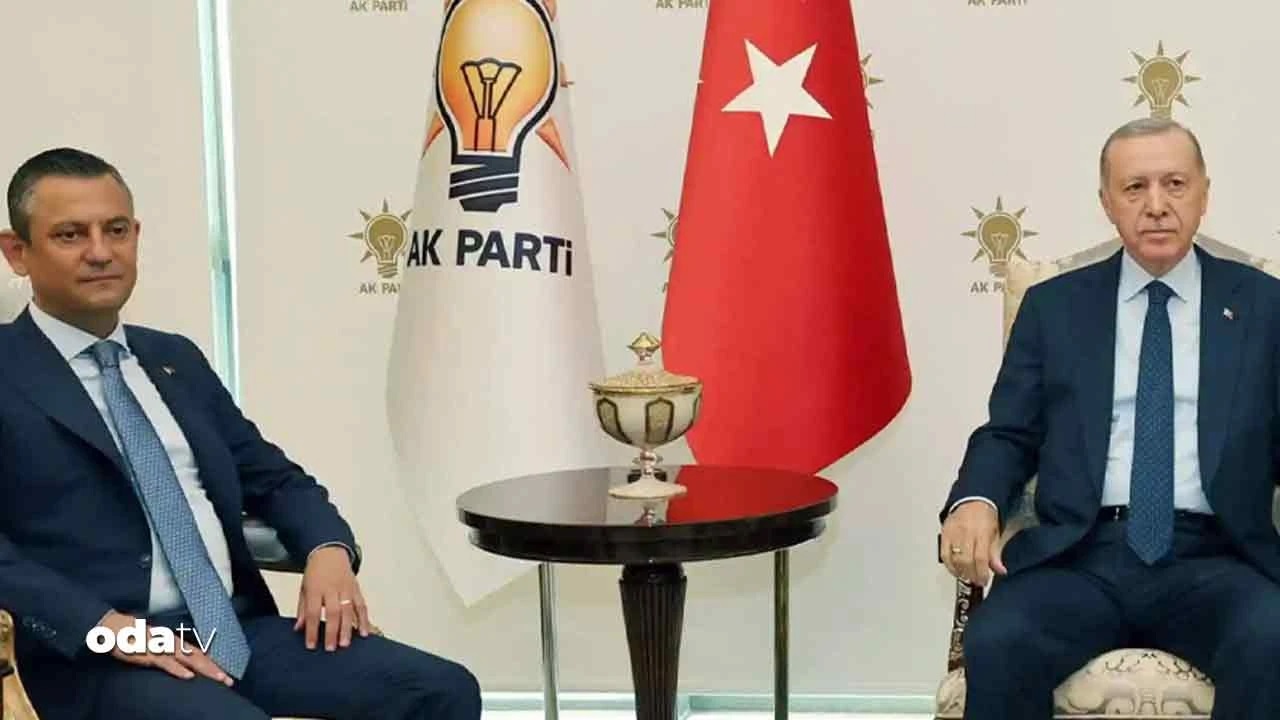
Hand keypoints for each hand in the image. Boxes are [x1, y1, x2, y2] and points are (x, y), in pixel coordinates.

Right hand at [97, 610, 232, 685]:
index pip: (198, 653)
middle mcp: (172, 643)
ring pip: (188, 660)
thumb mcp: (155, 644)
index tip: (226, 673)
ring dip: (205, 669)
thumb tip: (182, 662)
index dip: (213, 663)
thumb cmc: (133, 637)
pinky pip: (166, 663)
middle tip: (229, 680)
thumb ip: (168, 652)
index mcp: (174, 641)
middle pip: (199, 657)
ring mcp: (162, 648)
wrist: (113, 627)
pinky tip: (189, 676)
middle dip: (215, 669)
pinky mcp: (149, 654)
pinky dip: (178, 670)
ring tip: (219, 678)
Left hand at [293, 546, 370, 650]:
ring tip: (345, 644)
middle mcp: (332, 588)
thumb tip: (298, 628)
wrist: (329, 552)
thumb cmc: (315, 572)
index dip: (311, 630)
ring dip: (348, 628)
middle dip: (332, 631)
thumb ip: (302, 609)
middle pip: (333, 612)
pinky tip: (364, 632)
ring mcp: (346, 588)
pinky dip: (364, 619)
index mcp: (315, 588)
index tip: (311, 645)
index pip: (313, 612)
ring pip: (348, 610)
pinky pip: (361, 605)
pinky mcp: (356, 589)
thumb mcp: (304, 588)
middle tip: (331, 648)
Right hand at [940, 501, 1005, 585]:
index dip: (982, 572)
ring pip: (954, 559)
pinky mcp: (944, 534)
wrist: (972, 500)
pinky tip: (955, 570)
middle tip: (976, 581)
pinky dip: (949, 565)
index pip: (980, 557)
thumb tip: (1000, 570)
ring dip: (961, 572)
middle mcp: (966, 532)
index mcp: (981, 532)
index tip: (984, 580)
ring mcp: (953, 533)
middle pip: (966, 560)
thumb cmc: (985, 516)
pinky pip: (944, 554)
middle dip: (972, 574)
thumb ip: (996, 553)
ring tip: (967, 577)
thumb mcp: (995, 533)